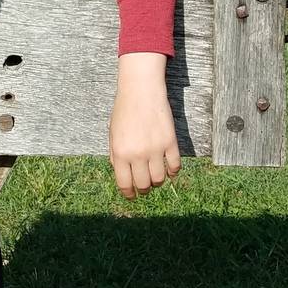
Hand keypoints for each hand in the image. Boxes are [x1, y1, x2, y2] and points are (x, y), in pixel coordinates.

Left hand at [109, 52, 180, 198]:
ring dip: (158, 181)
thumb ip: (115, 156)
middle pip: (144, 185)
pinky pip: (175, 166)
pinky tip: (169, 169)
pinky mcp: (170, 142)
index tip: (132, 196)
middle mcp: (138, 154)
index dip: (129, 194)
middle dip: (144, 189)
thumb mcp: (112, 134)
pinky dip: (173, 172)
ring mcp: (156, 149)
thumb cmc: (124, 112)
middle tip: (145, 186)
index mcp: (120, 153)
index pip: (125, 184)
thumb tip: (123, 176)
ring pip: (160, 179)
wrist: (141, 91)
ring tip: (155, 176)